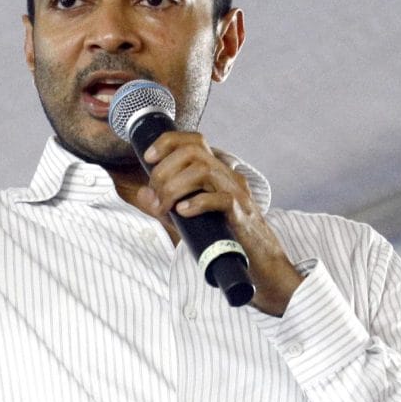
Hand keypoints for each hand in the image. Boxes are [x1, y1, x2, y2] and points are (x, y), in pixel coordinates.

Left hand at [137, 131, 302, 315]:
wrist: (258, 261)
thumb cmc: (223, 236)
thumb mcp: (186, 218)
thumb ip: (164, 205)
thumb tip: (142, 193)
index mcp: (216, 172)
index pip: (194, 140)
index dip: (168, 142)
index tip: (148, 157)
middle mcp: (227, 175)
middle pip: (193, 152)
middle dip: (164, 170)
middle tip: (156, 195)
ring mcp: (236, 192)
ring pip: (203, 171)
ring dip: (175, 187)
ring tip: (165, 207)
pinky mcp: (241, 213)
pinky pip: (220, 199)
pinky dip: (196, 203)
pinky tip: (182, 213)